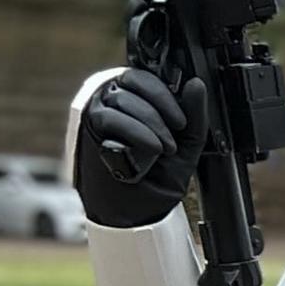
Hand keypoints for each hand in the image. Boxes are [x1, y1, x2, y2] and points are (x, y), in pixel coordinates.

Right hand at [76, 65, 207, 230]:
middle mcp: (114, 99)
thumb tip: (196, 84)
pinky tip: (150, 150)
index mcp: (137, 98)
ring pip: (122, 100)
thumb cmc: (160, 175)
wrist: (141, 208)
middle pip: (132, 83)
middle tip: (172, 141)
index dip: (164, 94)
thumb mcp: (187, 143)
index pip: (145, 77)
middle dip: (158, 113)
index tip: (180, 121)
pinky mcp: (88, 128)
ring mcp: (98, 112)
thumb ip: (195, 113)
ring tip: (162, 149)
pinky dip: (135, 132)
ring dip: (149, 124)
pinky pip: (109, 118)